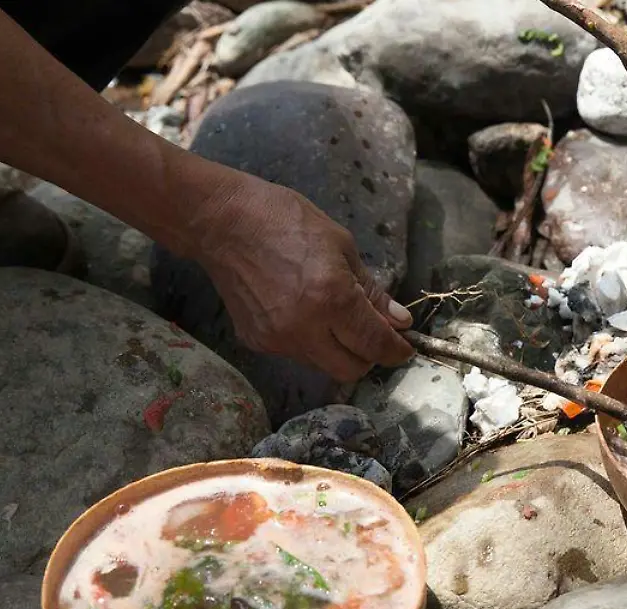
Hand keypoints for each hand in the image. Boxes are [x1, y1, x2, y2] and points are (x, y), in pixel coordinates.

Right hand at [192, 169, 414, 381]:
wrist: (222, 222)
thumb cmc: (286, 220)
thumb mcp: (341, 245)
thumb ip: (371, 290)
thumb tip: (400, 321)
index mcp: (333, 299)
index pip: (375, 344)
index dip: (396, 351)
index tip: (404, 348)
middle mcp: (305, 328)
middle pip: (351, 370)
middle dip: (368, 356)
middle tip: (372, 334)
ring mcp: (277, 340)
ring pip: (323, 365)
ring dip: (338, 349)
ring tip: (332, 316)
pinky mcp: (255, 342)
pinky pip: (295, 353)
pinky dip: (309, 341)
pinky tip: (301, 311)